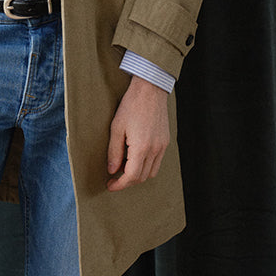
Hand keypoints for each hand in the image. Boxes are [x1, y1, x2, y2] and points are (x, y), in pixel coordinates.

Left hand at [105, 75, 169, 190]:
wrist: (150, 90)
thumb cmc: (131, 106)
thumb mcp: (116, 128)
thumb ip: (114, 152)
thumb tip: (112, 170)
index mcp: (141, 148)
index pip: (131, 177)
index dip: (119, 185)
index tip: (110, 185)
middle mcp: (155, 150)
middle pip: (141, 177)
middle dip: (127, 181)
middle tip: (113, 176)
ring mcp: (162, 146)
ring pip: (151, 172)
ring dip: (137, 174)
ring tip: (123, 165)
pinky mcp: (165, 142)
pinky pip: (156, 162)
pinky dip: (145, 165)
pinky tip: (134, 157)